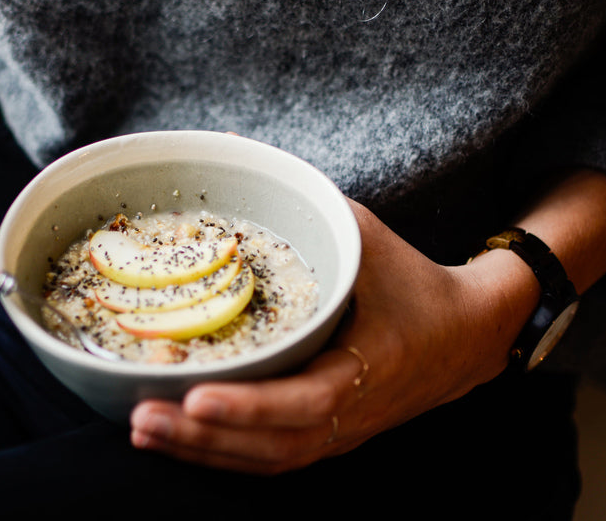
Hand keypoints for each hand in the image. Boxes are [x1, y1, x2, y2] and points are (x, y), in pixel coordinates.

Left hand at [129, 199, 532, 473]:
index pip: (307, 401)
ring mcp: (340, 433)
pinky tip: (178, 441)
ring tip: (144, 431)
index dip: (250, 407)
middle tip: (142, 418)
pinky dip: (222, 456)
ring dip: (203, 454)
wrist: (464, 336)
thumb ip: (301, 196)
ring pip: (266, 460)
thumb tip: (231, 144)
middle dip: (203, 439)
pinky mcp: (327, 438)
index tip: (196, 398)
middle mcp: (352, 412)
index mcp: (369, 366)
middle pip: (272, 445)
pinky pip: (271, 458)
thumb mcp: (362, 231)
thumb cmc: (410, 279)